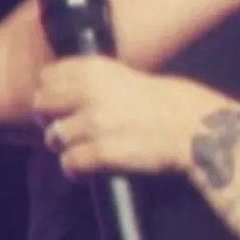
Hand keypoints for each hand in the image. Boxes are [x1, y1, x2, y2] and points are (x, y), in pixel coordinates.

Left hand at [32, 57, 227, 178]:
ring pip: (54, 138)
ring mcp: (93, 124)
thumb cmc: (175, 102)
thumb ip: (100, 82)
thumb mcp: (132, 76)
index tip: (60, 101)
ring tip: (81, 150)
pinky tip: (85, 170)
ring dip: (65, 146)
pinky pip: (70, 163)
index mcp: (96, 69)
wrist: (198, 129)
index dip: (51, 90)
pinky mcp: (101, 153)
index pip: (48, 75)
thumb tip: (73, 93)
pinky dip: (75, 169)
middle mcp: (89, 93)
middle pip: (41, 105)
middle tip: (64, 127)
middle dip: (50, 118)